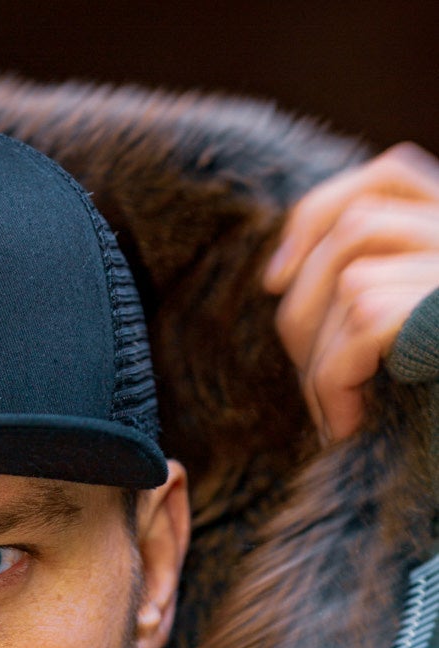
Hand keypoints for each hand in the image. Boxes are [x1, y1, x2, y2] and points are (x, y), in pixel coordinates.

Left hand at [264, 143, 438, 442]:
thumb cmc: (437, 416)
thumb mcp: (406, 340)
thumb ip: (373, 286)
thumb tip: (280, 276)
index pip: (391, 176)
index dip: (319, 215)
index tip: (274, 281)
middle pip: (355, 227)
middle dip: (304, 310)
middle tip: (311, 387)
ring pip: (353, 279)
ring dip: (320, 357)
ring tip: (331, 413)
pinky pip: (367, 321)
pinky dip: (336, 379)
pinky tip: (347, 424)